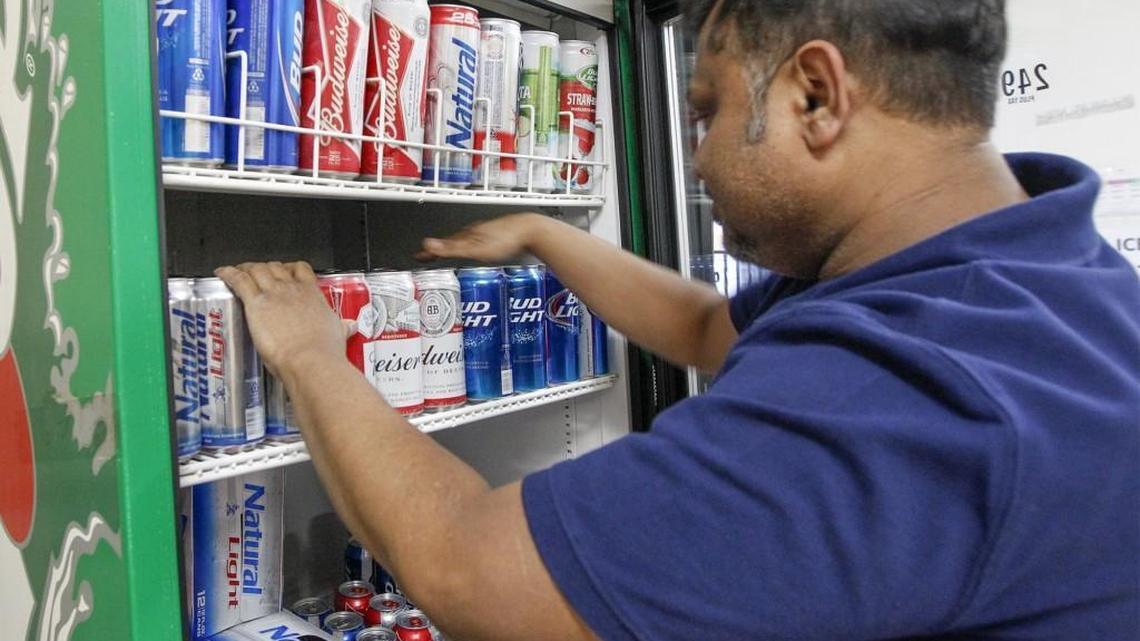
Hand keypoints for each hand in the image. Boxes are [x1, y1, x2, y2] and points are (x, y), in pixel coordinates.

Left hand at [215, 261, 346, 381]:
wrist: (311, 360)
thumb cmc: (324, 351)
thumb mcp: (339, 334)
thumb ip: (342, 327)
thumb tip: (349, 325)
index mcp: (313, 294)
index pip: (301, 269)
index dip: (290, 268)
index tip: (285, 271)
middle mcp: (293, 289)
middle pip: (275, 267)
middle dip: (265, 268)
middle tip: (257, 273)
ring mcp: (274, 293)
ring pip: (257, 269)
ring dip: (246, 268)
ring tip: (239, 271)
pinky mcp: (256, 302)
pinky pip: (240, 280)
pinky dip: (229, 274)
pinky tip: (223, 273)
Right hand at [416, 213, 547, 262]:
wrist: (531, 230)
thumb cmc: (506, 239)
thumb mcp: (475, 248)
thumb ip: (452, 248)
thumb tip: (428, 245)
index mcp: (467, 235)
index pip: (441, 244)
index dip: (429, 251)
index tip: (418, 255)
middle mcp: (475, 232)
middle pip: (452, 241)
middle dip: (439, 248)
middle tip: (428, 255)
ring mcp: (487, 233)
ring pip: (465, 239)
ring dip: (454, 246)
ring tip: (447, 253)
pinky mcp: (498, 236)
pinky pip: (478, 241)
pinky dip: (470, 246)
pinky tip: (477, 250)